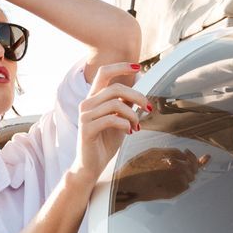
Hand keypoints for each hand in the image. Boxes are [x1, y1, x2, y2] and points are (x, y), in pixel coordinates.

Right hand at [69, 64, 148, 183]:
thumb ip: (126, 104)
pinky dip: (125, 124)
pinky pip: (111, 119)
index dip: (120, 67)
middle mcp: (86, 104)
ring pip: (116, 104)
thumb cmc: (105, 142)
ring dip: (132, 115)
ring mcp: (85, 116)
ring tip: (136, 126)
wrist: (91, 165)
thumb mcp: (120, 119)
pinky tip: (129, 132)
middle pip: (115, 88)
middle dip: (137, 96)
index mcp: (93, 98)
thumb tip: (140, 90)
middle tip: (148, 108)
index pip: (103, 73)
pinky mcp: (86, 129)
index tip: (138, 67)